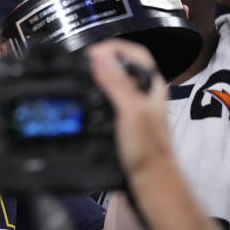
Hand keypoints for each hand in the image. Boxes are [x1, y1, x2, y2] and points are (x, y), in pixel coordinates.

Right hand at [86, 39, 170, 175]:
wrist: (148, 182)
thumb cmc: (146, 150)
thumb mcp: (129, 111)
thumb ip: (116, 83)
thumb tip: (99, 57)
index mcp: (151, 86)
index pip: (135, 52)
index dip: (112, 47)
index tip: (90, 54)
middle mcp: (144, 93)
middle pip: (122, 65)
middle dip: (100, 60)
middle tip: (79, 64)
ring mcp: (134, 108)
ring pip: (114, 82)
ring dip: (97, 77)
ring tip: (78, 79)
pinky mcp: (124, 122)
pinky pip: (107, 100)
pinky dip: (95, 95)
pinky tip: (84, 101)